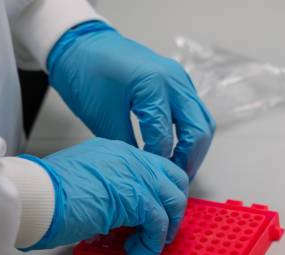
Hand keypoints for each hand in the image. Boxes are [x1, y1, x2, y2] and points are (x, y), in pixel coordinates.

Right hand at [21, 138, 187, 254]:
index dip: (160, 194)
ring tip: (143, 248)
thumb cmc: (46, 193)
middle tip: (160, 231)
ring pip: (173, 204)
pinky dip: (149, 248)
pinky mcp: (138, 199)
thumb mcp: (84, 184)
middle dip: (172, 209)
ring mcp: (137, 176)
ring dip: (162, 232)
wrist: (35, 196)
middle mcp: (131, 158)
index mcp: (117, 152)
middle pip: (174, 180)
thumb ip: (108, 192)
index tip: (155, 215)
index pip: (155, 168)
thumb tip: (120, 216)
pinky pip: (158, 228)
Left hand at [48, 21, 215, 178]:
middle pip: (199, 130)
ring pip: (203, 122)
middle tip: (176, 178)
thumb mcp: (103, 117)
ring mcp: (180, 80)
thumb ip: (129, 146)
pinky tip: (177, 150)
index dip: (158, 162)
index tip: (150, 179)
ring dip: (195, 148)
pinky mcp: (178, 83)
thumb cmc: (86, 74)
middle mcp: (175, 80)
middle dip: (189, 159)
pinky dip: (191, 134)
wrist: (81, 44)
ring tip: (179, 168)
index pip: (165, 137)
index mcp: (154, 85)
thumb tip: (146, 170)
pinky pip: (195, 113)